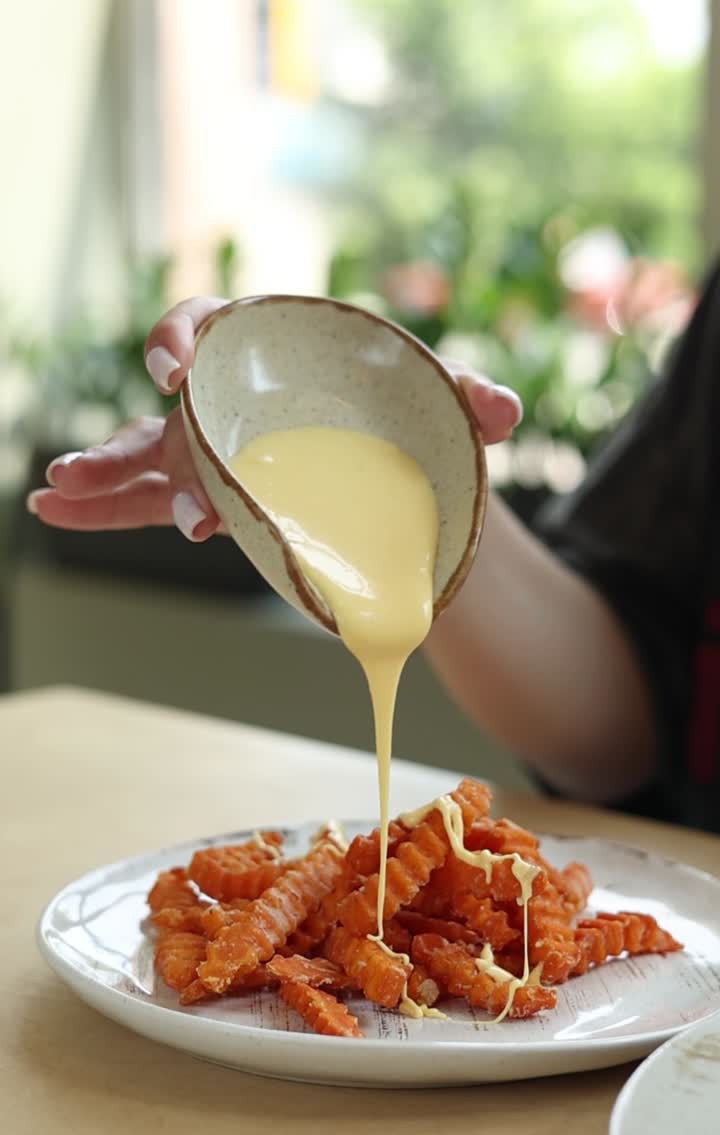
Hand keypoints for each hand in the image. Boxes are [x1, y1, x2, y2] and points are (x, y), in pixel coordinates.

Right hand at [27, 297, 522, 541]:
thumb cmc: (402, 401)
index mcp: (267, 346)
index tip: (169, 370)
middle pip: (164, 408)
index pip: (206, 324)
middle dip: (125, 440)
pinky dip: (113, 512)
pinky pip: (153, 501)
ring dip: (103, 481)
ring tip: (53, 501)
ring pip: (147, 459)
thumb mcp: (436, 395)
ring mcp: (214, 445)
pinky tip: (62, 517)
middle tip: (92, 470)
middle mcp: (228, 393)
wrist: (397, 448)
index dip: (177, 339)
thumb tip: (505, 413)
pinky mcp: (213, 491)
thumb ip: (466, 393)